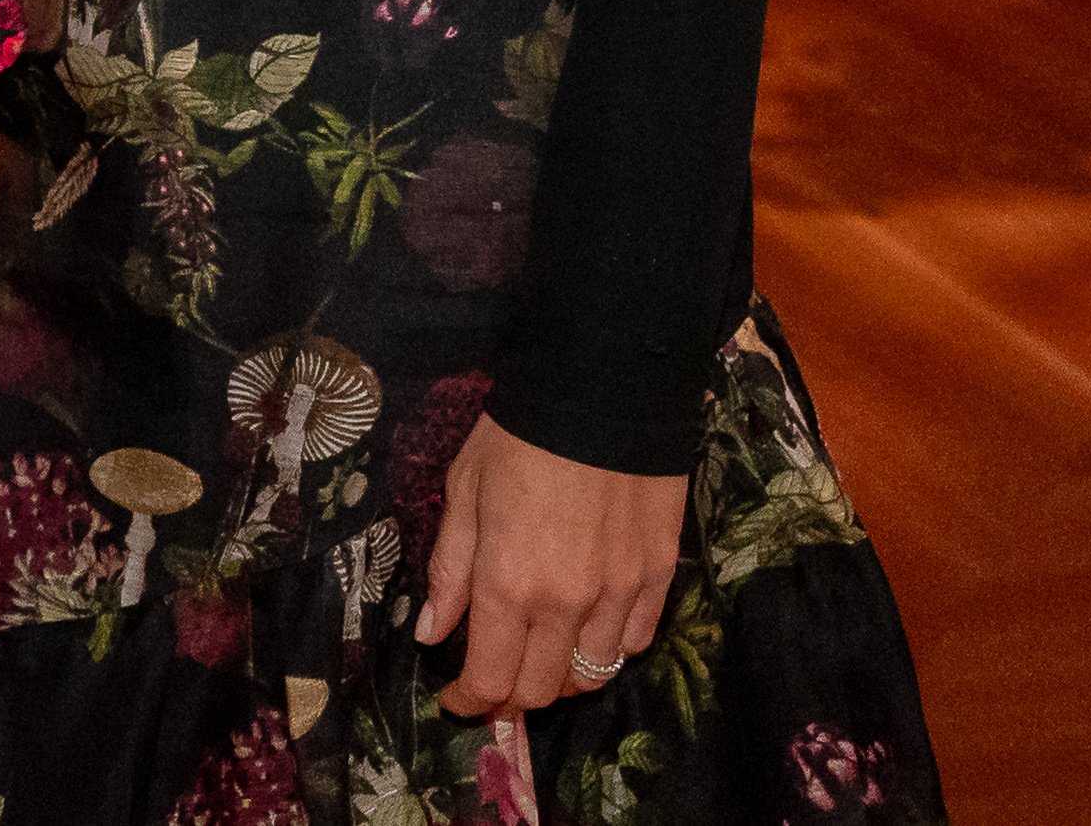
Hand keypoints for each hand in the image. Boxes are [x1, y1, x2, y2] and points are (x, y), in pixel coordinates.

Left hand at [415, 416, 682, 717]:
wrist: (603, 389)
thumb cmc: (518, 435)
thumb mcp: (464, 492)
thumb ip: (450, 572)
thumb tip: (431, 636)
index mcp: (509, 584)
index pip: (490, 679)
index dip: (469, 701)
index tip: (455, 699)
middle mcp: (567, 603)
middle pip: (542, 689)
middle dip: (511, 694)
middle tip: (495, 677)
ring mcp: (620, 593)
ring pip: (593, 674)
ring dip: (562, 676)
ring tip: (542, 655)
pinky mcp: (658, 575)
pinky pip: (636, 641)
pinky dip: (609, 648)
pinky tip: (591, 628)